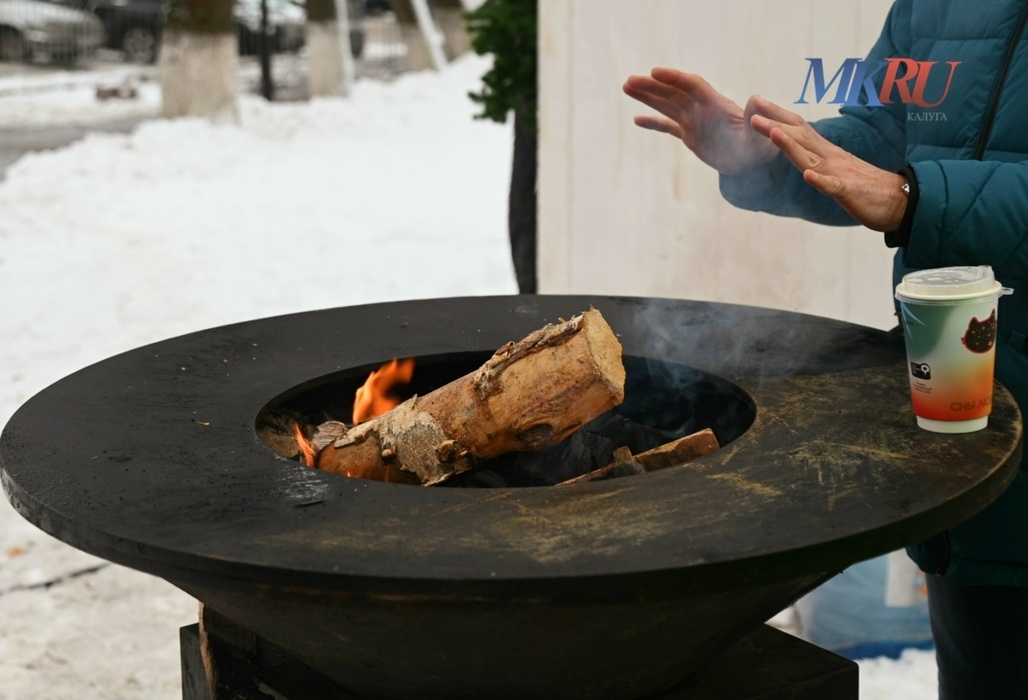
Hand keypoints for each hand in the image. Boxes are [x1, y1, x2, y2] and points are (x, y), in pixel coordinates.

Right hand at [623, 68, 779, 174]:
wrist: (755, 160)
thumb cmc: (761, 146)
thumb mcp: (759, 133)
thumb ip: (755, 117)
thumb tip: (756, 98)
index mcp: (716, 105)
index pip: (691, 85)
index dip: (673, 78)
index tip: (654, 72)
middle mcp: (701, 109)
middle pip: (673, 92)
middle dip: (652, 86)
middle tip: (629, 80)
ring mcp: (694, 120)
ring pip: (666, 104)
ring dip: (647, 96)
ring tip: (626, 87)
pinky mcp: (690, 135)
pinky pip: (668, 126)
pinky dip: (653, 122)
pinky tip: (636, 119)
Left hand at [747, 97, 908, 231]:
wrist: (900, 200)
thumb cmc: (864, 186)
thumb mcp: (834, 170)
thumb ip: (816, 160)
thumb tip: (797, 152)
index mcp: (825, 152)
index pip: (798, 128)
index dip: (777, 116)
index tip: (756, 103)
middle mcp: (830, 158)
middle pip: (800, 136)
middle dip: (775, 124)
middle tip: (752, 112)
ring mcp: (839, 173)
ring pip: (811, 158)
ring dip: (790, 145)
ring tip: (772, 133)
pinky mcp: (850, 192)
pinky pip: (833, 186)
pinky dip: (820, 180)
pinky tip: (808, 176)